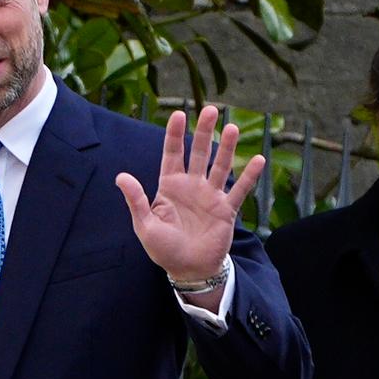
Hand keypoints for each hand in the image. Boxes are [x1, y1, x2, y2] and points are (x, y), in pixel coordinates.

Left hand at [114, 105, 264, 303]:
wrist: (189, 269)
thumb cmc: (163, 249)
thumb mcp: (145, 226)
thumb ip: (136, 200)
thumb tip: (120, 176)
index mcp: (169, 187)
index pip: (171, 155)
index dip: (174, 135)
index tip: (178, 114)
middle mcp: (191, 186)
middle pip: (198, 153)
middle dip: (203, 132)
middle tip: (210, 109)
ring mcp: (210, 196)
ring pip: (220, 166)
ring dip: (227, 147)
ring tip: (232, 127)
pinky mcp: (227, 209)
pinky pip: (240, 190)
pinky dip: (249, 176)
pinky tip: (258, 160)